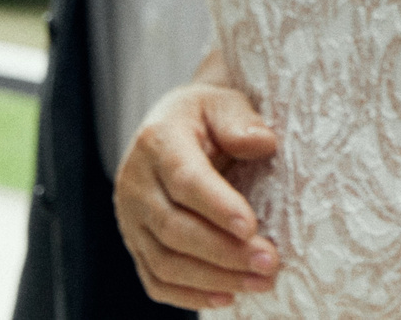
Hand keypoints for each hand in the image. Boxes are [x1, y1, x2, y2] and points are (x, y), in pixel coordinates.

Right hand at [112, 82, 281, 308]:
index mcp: (158, 142)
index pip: (185, 180)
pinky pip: (155, 279)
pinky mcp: (135, 243)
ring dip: (214, 279)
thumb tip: (264, 143)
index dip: (217, 206)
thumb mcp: (224, 102)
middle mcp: (136, 183)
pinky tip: (227, 297)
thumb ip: (241, 121)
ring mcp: (131, 218)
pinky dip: (188, 295)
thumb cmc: (206, 116)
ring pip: (164, 261)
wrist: (171, 126)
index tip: (251, 226)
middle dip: (224, 251)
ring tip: (261, 282)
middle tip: (270, 261)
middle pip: (174, 228)